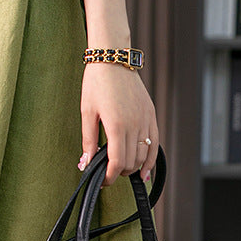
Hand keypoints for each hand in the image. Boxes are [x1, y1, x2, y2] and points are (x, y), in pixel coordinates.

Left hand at [78, 63, 158, 185]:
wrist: (113, 59)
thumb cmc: (96, 83)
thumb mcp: (87, 112)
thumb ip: (89, 140)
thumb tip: (86, 164)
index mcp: (117, 125)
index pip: (117, 162)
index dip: (110, 177)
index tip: (103, 181)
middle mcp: (135, 124)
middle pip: (131, 162)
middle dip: (119, 172)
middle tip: (107, 173)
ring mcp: (146, 119)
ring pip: (144, 155)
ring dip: (133, 166)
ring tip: (121, 169)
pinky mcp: (151, 114)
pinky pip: (155, 142)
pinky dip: (151, 158)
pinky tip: (145, 170)